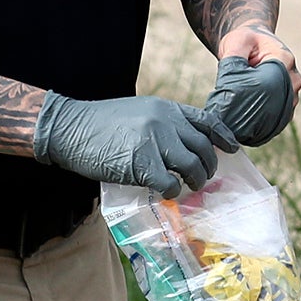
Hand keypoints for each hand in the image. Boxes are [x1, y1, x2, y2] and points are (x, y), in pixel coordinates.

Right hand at [32, 91, 237, 197]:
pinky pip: (170, 183)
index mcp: (165, 108)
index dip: (223, 137)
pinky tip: (165, 193)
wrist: (69, 128)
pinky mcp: (140, 163)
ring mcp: (154, 141)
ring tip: (188, 187)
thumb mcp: (138, 112)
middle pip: (203, 147)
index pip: (206, 120)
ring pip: (192, 166)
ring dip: (195, 181)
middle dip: (209, 166)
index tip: (232, 149)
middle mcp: (165, 121)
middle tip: (203, 178)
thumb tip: (182, 147)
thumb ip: (161, 124)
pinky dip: (172, 191)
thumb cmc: (99, 124)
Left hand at [208, 29, 300, 146]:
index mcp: (283, 59)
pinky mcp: (287, 99)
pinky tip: (250, 129)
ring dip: (264, 118)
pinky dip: (267, 122)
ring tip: (242, 125)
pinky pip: (281, 116)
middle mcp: (293, 76)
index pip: (276, 83)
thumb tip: (232, 73)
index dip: (259, 97)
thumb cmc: (243, 40)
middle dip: (260, 112)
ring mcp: (293, 89)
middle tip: (237, 121)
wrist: (253, 41)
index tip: (240, 107)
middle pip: (281, 101)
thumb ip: (234, 55)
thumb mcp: (236, 41)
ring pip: (282, 111)